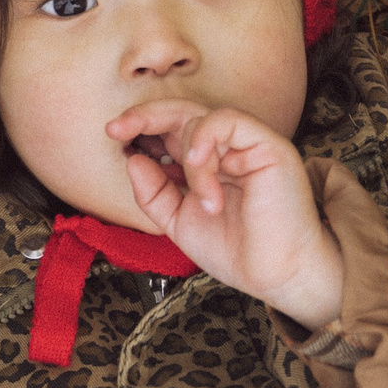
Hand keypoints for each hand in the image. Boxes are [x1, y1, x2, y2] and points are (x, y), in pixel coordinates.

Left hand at [107, 101, 345, 333]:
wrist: (275, 275)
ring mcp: (246, 144)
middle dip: (144, 116)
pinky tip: (199, 164)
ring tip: (205, 201)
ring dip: (189, 161)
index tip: (112, 135)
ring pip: (200, 119)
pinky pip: (228, 120)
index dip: (140, 127)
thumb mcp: (179, 222)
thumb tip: (132, 159)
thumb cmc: (236, 250)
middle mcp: (224, 148)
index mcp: (204, 163)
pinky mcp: (267, 144)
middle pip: (179, 111)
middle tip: (118, 129)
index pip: (168, 129)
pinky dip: (205, 139)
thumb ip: (153, 193)